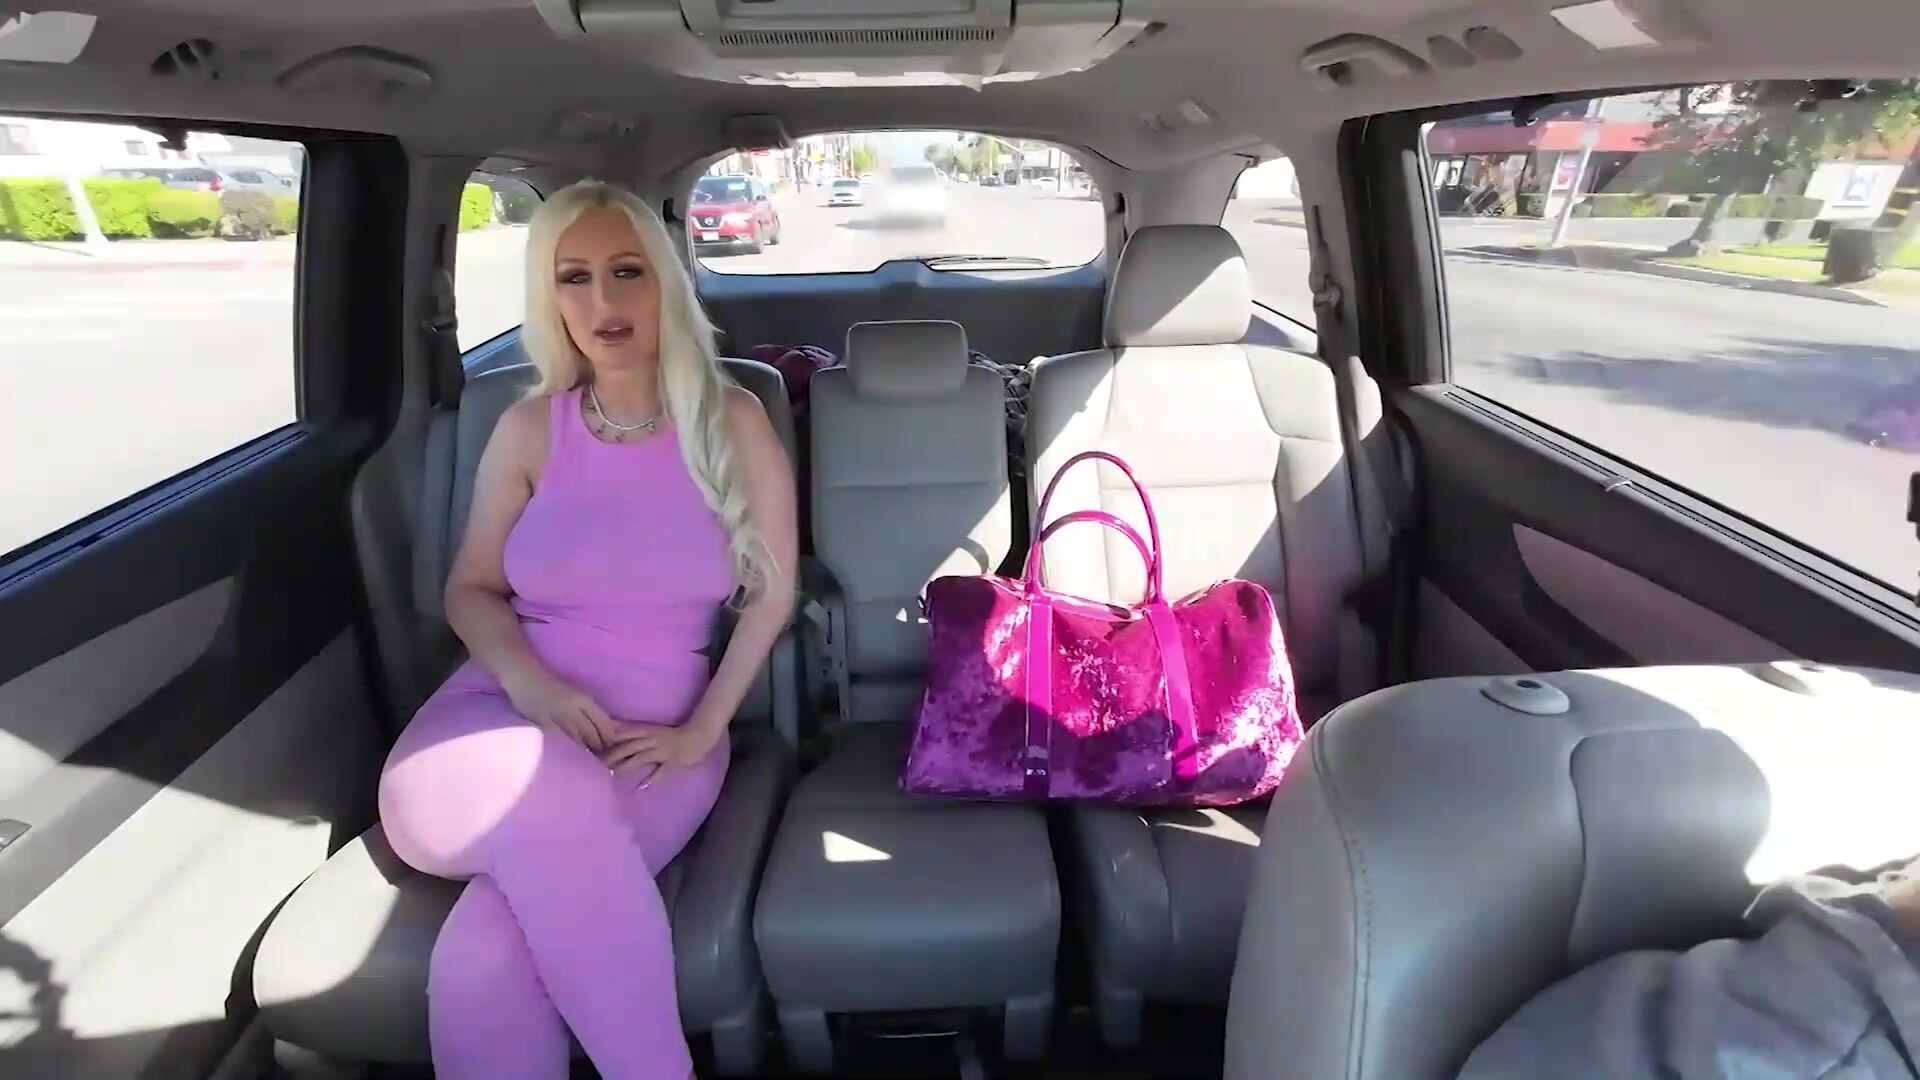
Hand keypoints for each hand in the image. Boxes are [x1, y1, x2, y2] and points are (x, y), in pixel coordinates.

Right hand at [501, 669, 620, 750]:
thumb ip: (588, 709)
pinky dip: (566, 749)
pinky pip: (559, 739)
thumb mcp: (576, 693)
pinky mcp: (543, 723)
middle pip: (591, 733)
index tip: (613, 747)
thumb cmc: (552, 685)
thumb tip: (604, 727)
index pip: (603, 722)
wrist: (525, 678)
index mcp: (583, 699)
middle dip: (598, 747)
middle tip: (603, 760)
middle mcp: (573, 708)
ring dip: (584, 751)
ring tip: (590, 763)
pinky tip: (570, 757)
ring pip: (576, 739)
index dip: (609, 737)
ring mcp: (557, 716)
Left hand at [601, 718, 725, 776]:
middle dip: (612, 755)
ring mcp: (663, 751)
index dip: (609, 740)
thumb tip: (615, 734)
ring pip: (641, 757)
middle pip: (628, 747)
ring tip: (613, 775)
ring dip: (626, 766)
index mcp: (648, 731)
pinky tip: (641, 787)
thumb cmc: (675, 733)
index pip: (624, 734)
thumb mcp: (654, 730)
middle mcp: (653, 740)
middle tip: (597, 765)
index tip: (593, 748)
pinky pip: (661, 771)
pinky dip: (651, 779)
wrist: (699, 734)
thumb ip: (637, 734)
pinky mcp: (673, 762)